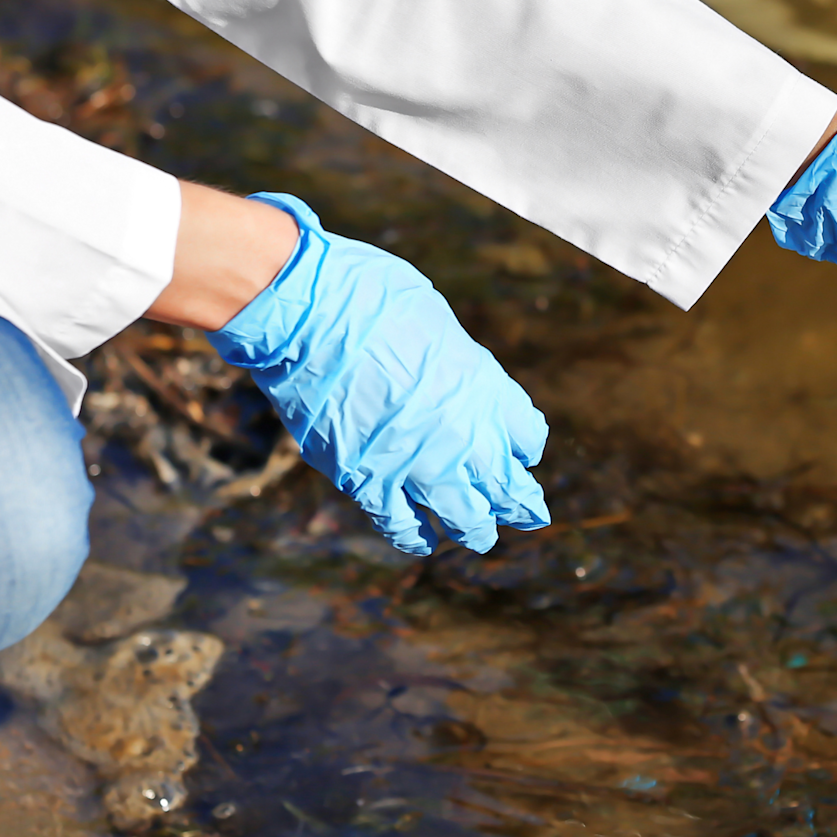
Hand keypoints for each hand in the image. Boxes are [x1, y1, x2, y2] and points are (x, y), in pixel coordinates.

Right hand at [206, 194, 548, 553]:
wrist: (308, 312)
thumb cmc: (370, 297)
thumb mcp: (437, 322)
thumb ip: (456, 364)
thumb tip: (454, 379)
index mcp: (485, 389)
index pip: (527, 437)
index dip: (524, 446)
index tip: (521, 453)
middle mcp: (463, 436)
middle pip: (506, 488)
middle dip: (519, 505)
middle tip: (528, 515)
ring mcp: (417, 464)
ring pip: (463, 518)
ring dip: (475, 530)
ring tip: (481, 537)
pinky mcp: (367, 481)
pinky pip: (401, 524)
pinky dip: (415, 536)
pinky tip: (422, 540)